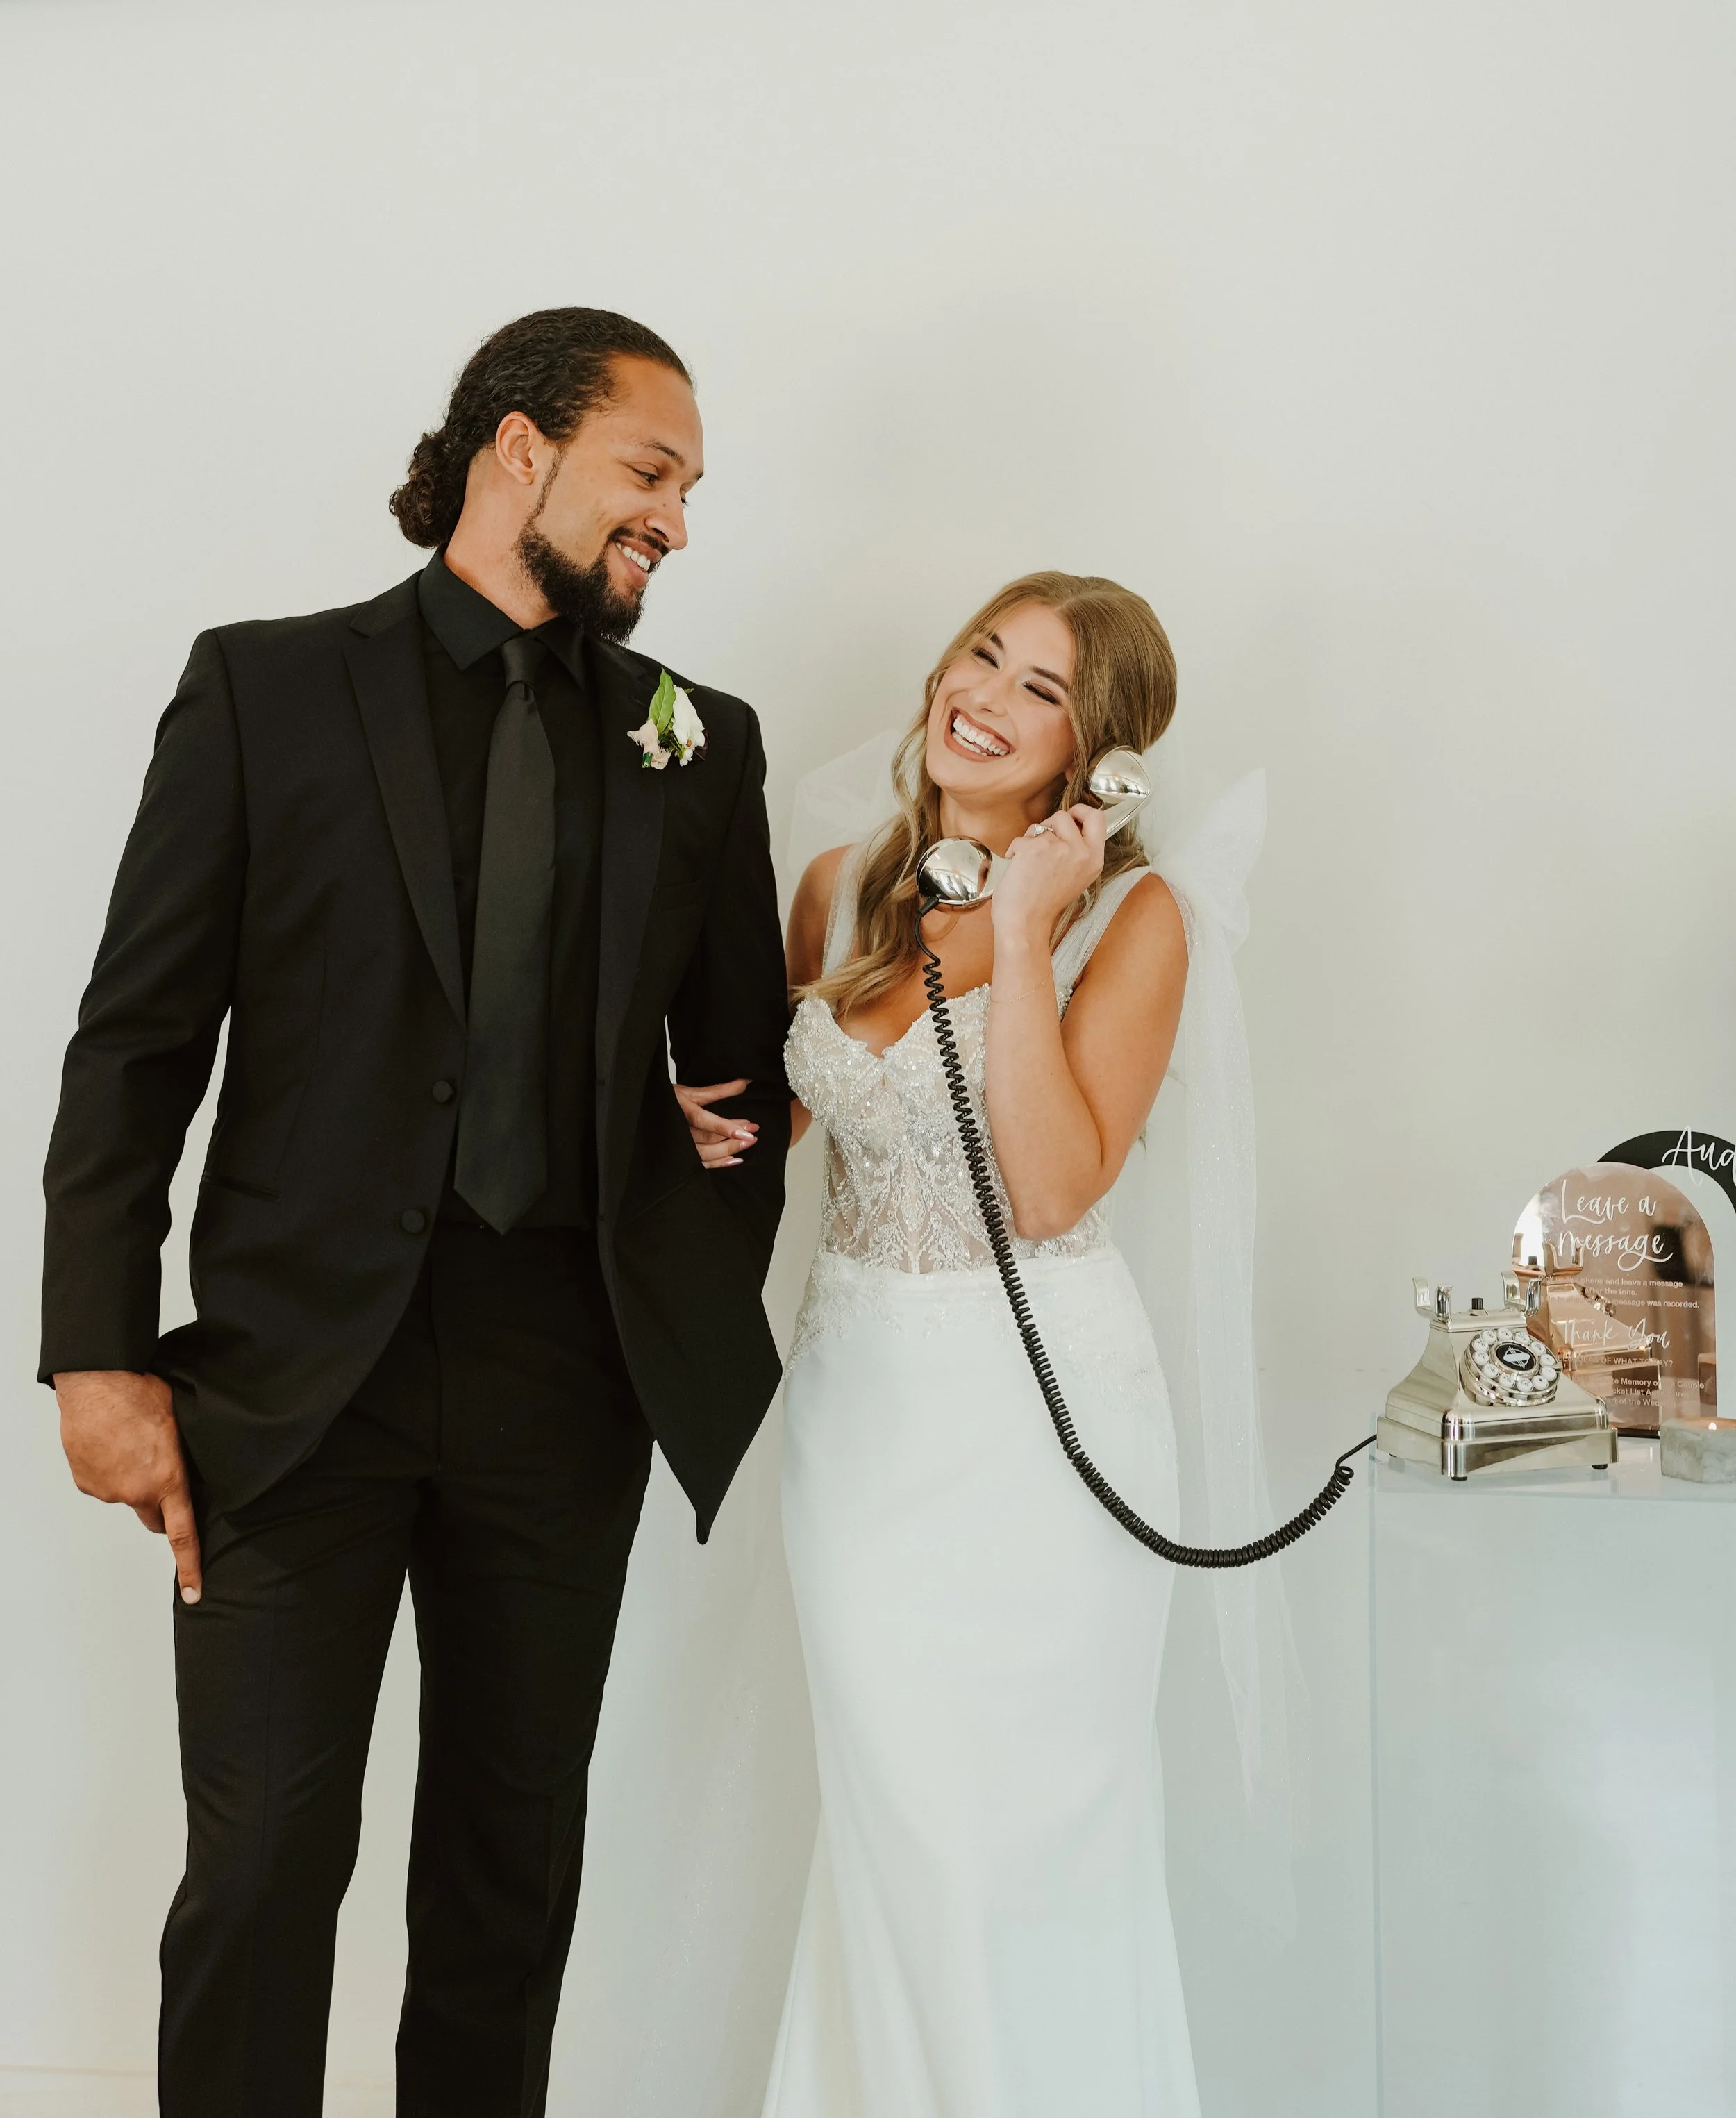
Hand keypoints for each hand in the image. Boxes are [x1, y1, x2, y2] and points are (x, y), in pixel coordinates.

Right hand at [55, 1369, 202, 1603]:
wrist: (100, 1383)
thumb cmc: (143, 1395)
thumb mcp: (181, 1426)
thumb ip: (183, 1459)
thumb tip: (189, 1471)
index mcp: (168, 1481)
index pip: (182, 1535)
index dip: (190, 1566)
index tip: (194, 1592)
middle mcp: (136, 1493)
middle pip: (152, 1518)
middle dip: (160, 1509)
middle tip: (160, 1478)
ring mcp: (108, 1489)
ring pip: (125, 1495)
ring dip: (131, 1479)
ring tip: (131, 1443)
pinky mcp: (86, 1481)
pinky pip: (103, 1483)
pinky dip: (109, 1470)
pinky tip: (111, 1444)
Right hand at [674, 1078, 759, 1168]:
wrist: (650, 1111)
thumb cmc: (668, 1100)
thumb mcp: (692, 1092)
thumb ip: (719, 1090)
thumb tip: (745, 1083)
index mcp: (681, 1110)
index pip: (703, 1120)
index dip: (725, 1127)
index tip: (747, 1129)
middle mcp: (679, 1130)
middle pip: (708, 1138)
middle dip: (733, 1137)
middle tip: (753, 1132)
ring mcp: (679, 1145)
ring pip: (705, 1153)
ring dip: (729, 1150)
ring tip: (748, 1143)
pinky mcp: (682, 1156)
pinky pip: (701, 1163)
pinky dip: (719, 1163)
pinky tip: (735, 1159)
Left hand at [991, 804, 1108, 941]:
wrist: (1026, 923)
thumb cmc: (1045, 905)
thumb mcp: (1076, 878)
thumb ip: (1078, 852)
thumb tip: (1071, 828)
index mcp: (1094, 860)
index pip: (1097, 818)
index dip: (1082, 811)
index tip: (1071, 815)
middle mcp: (1080, 852)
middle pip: (1065, 816)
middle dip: (1051, 823)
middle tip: (1043, 840)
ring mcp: (1058, 848)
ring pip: (1040, 826)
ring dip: (1031, 838)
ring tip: (1029, 861)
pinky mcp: (1034, 848)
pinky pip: (1021, 838)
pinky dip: (1015, 850)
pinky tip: (1017, 868)